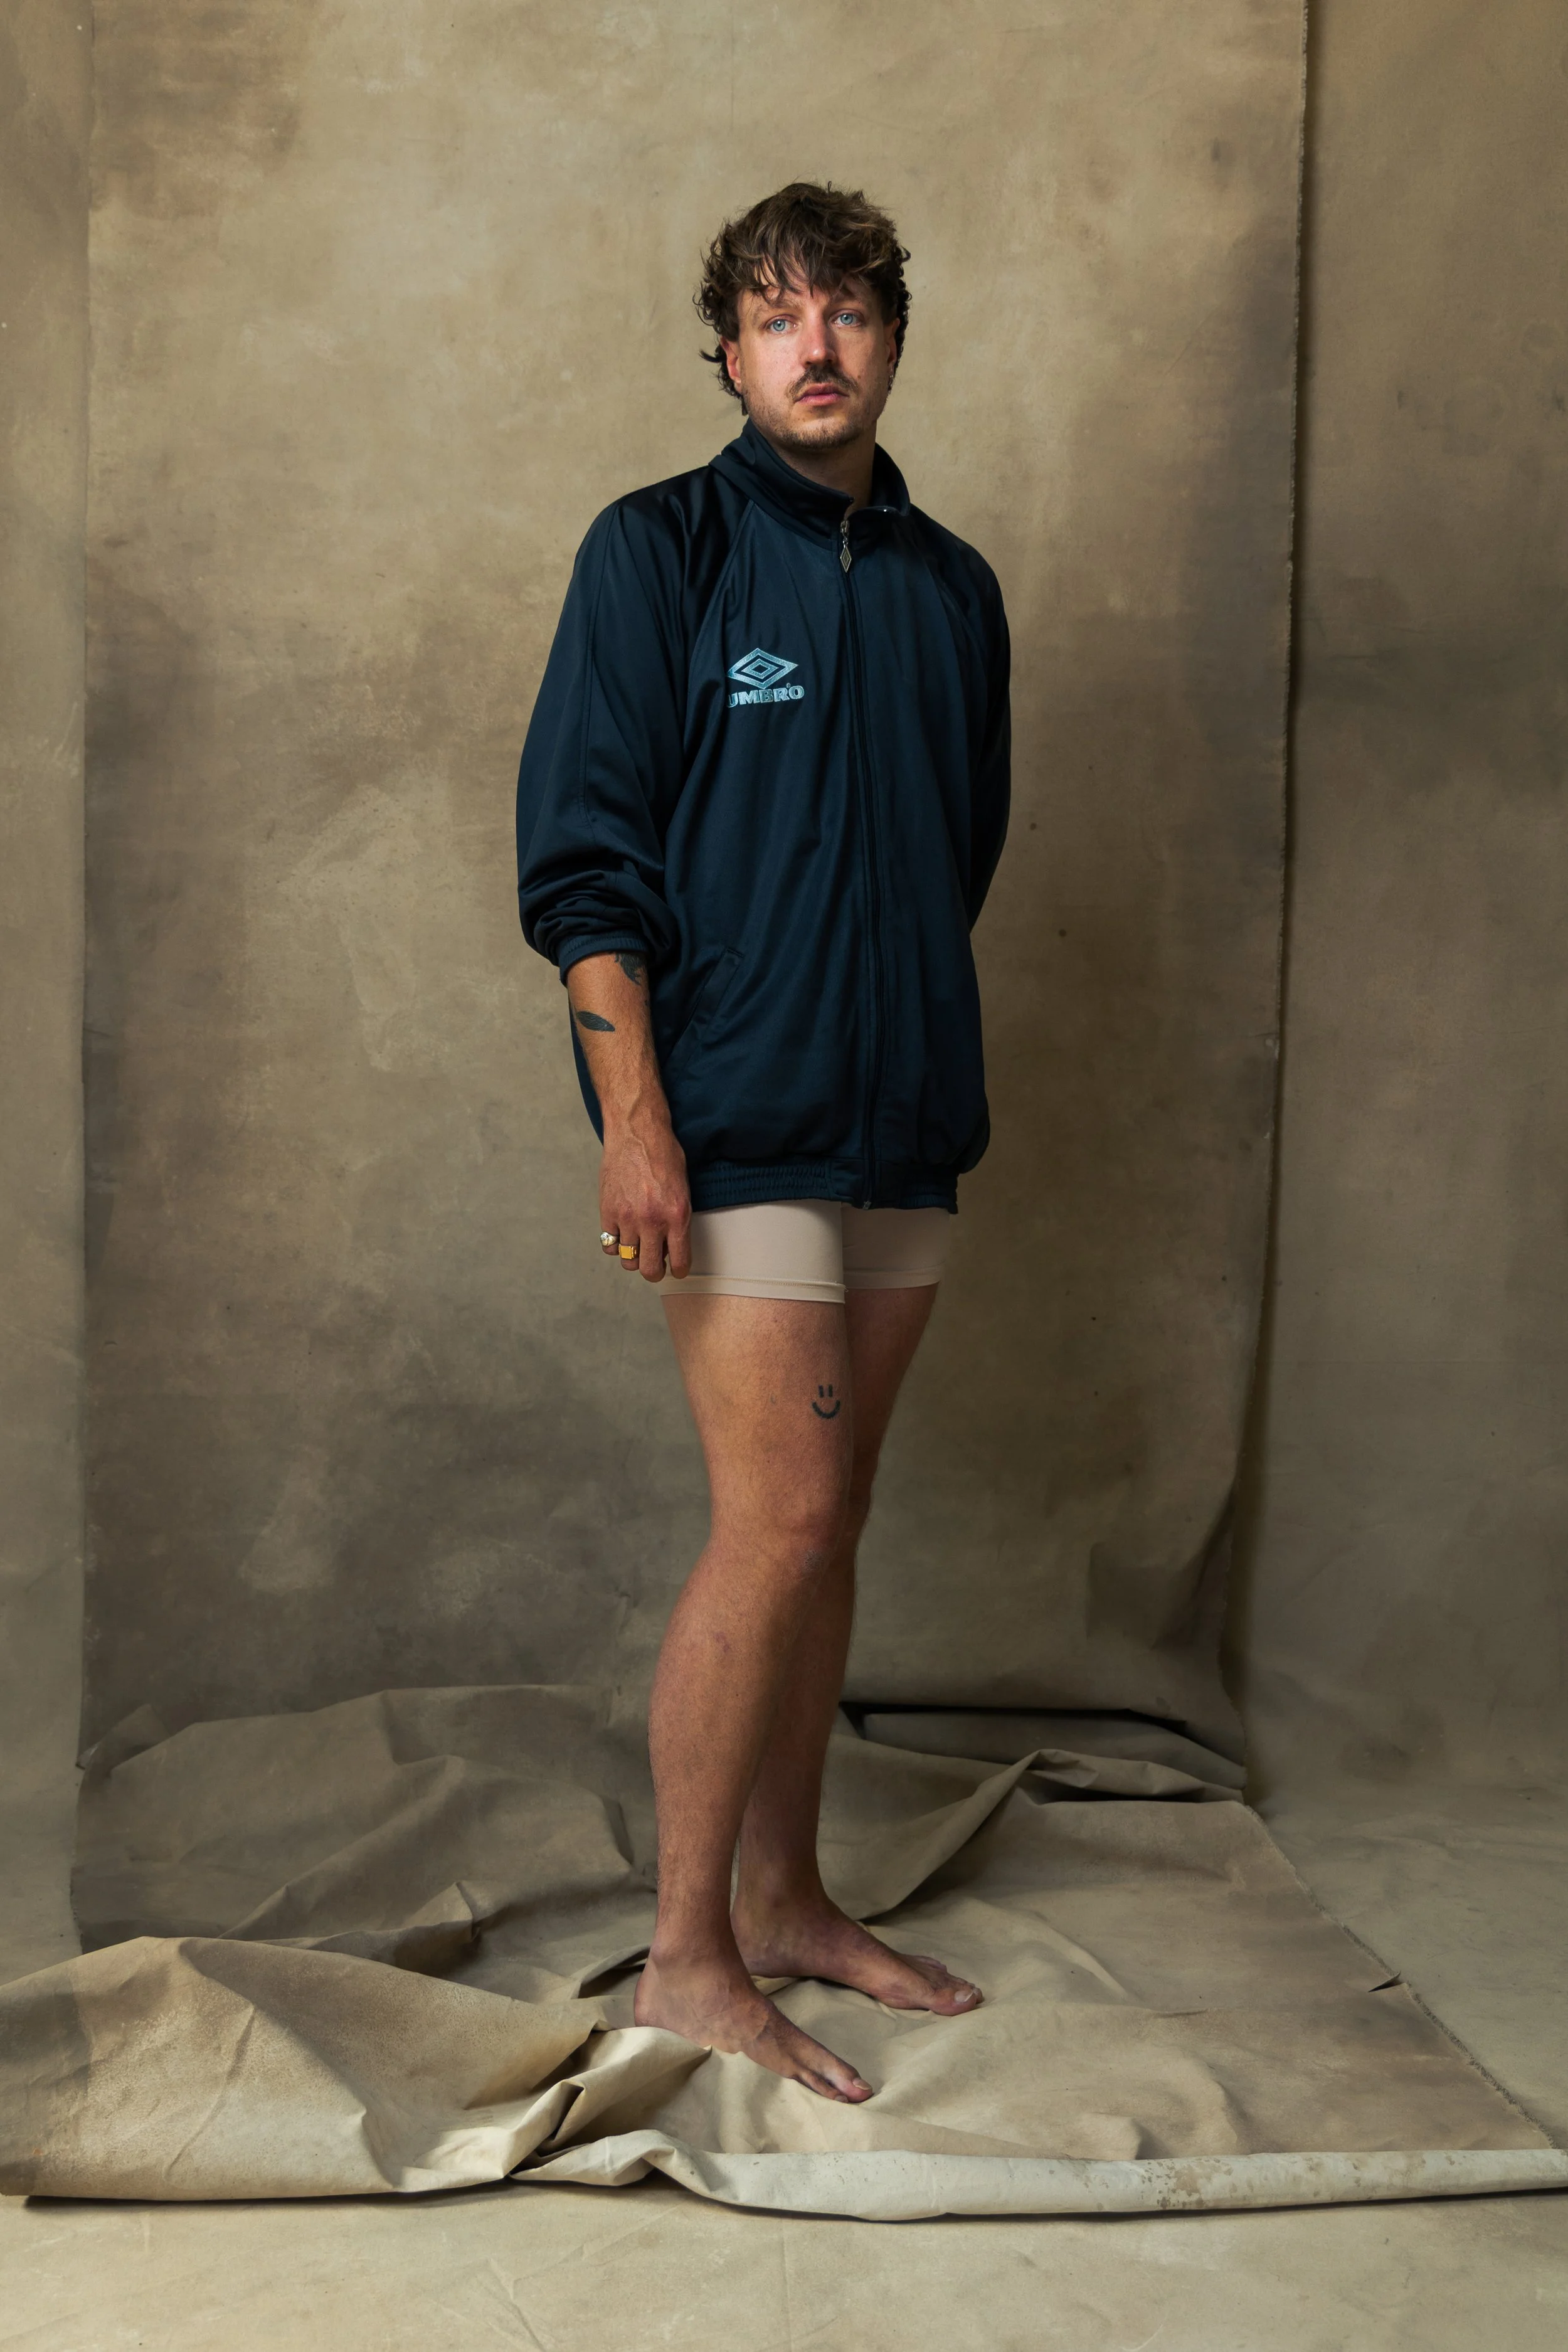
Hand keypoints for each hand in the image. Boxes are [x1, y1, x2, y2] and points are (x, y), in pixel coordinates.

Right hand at [599, 1108, 691, 1281]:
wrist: (636, 1133)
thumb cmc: (663, 1155)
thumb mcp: (683, 1188)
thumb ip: (678, 1219)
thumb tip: (671, 1244)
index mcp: (677, 1215)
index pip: (679, 1262)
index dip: (678, 1270)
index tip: (676, 1269)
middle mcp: (652, 1221)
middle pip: (649, 1269)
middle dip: (654, 1271)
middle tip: (656, 1263)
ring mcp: (626, 1218)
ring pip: (627, 1258)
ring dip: (634, 1256)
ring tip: (638, 1244)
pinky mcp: (607, 1211)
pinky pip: (608, 1243)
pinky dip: (615, 1242)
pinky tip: (622, 1232)